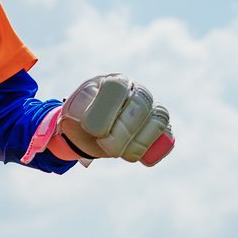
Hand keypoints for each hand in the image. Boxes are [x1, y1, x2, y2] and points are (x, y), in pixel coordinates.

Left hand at [55, 73, 174, 163]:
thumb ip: (79, 113)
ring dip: (136, 144)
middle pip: (140, 106)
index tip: (92, 130)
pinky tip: (136, 156)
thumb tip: (96, 127)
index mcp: (113, 82)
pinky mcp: (159, 126)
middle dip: (121, 134)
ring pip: (158, 120)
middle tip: (104, 144)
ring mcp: (151, 107)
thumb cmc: (80, 120)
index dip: (105, 113)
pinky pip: (166, 135)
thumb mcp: (71, 115)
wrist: (88, 132)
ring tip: (117, 151)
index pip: (116, 89)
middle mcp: (136, 90)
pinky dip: (152, 149)